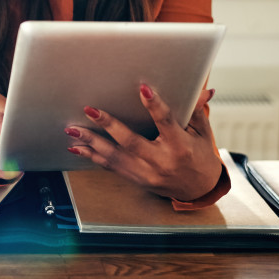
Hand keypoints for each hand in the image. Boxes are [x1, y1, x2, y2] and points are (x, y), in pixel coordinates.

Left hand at [65, 85, 221, 201]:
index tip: (143, 89)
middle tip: (90, 110)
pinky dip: (92, 157)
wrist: (199, 189)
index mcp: (180, 147)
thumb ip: (196, 110)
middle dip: (109, 125)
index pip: (166, 123)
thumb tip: (205, 88)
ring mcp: (147, 174)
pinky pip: (111, 167)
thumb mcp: (201, 132)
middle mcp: (161, 162)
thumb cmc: (200, 156)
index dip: (155, 106)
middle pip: (131, 143)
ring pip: (115, 157)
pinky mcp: (136, 180)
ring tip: (73, 130)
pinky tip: (77, 148)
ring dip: (92, 143)